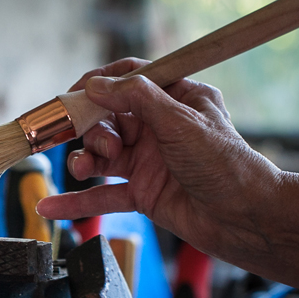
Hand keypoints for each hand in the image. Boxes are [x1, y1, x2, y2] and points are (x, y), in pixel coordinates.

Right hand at [36, 58, 281, 263]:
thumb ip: (136, 99)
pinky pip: (104, 193)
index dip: (100, 82)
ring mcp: (150, 161)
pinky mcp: (143, 193)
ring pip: (102, 154)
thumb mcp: (180, 121)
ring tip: (83, 169)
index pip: (131, 77)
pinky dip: (78, 201)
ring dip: (84, 159)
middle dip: (93, 128)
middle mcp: (161, 126)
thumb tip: (96, 85)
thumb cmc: (226, 166)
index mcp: (178, 97)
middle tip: (101, 145)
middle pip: (109, 116)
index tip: (74, 93)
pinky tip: (51, 207)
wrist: (247, 220)